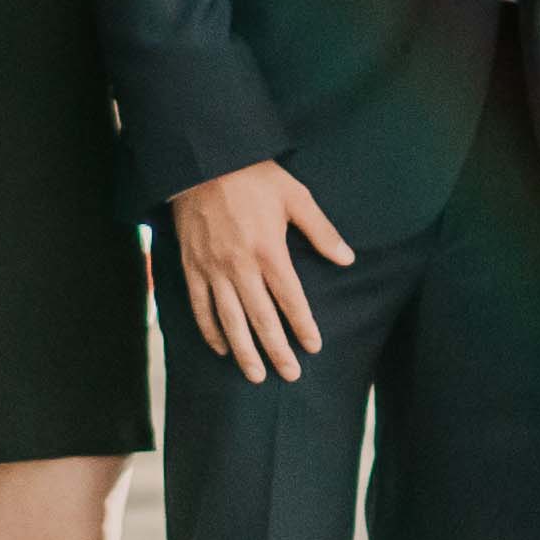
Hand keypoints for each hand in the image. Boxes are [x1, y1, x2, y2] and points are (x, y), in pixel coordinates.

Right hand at [170, 159, 356, 382]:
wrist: (202, 163)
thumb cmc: (253, 177)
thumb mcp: (295, 196)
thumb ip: (321, 230)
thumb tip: (347, 259)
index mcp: (269, 250)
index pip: (290, 299)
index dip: (303, 326)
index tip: (313, 347)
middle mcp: (240, 266)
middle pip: (261, 318)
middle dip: (276, 350)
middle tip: (289, 375)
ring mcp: (213, 269)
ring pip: (230, 320)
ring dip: (244, 350)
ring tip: (255, 375)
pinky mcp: (192, 267)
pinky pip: (200, 306)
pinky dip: (210, 330)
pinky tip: (221, 348)